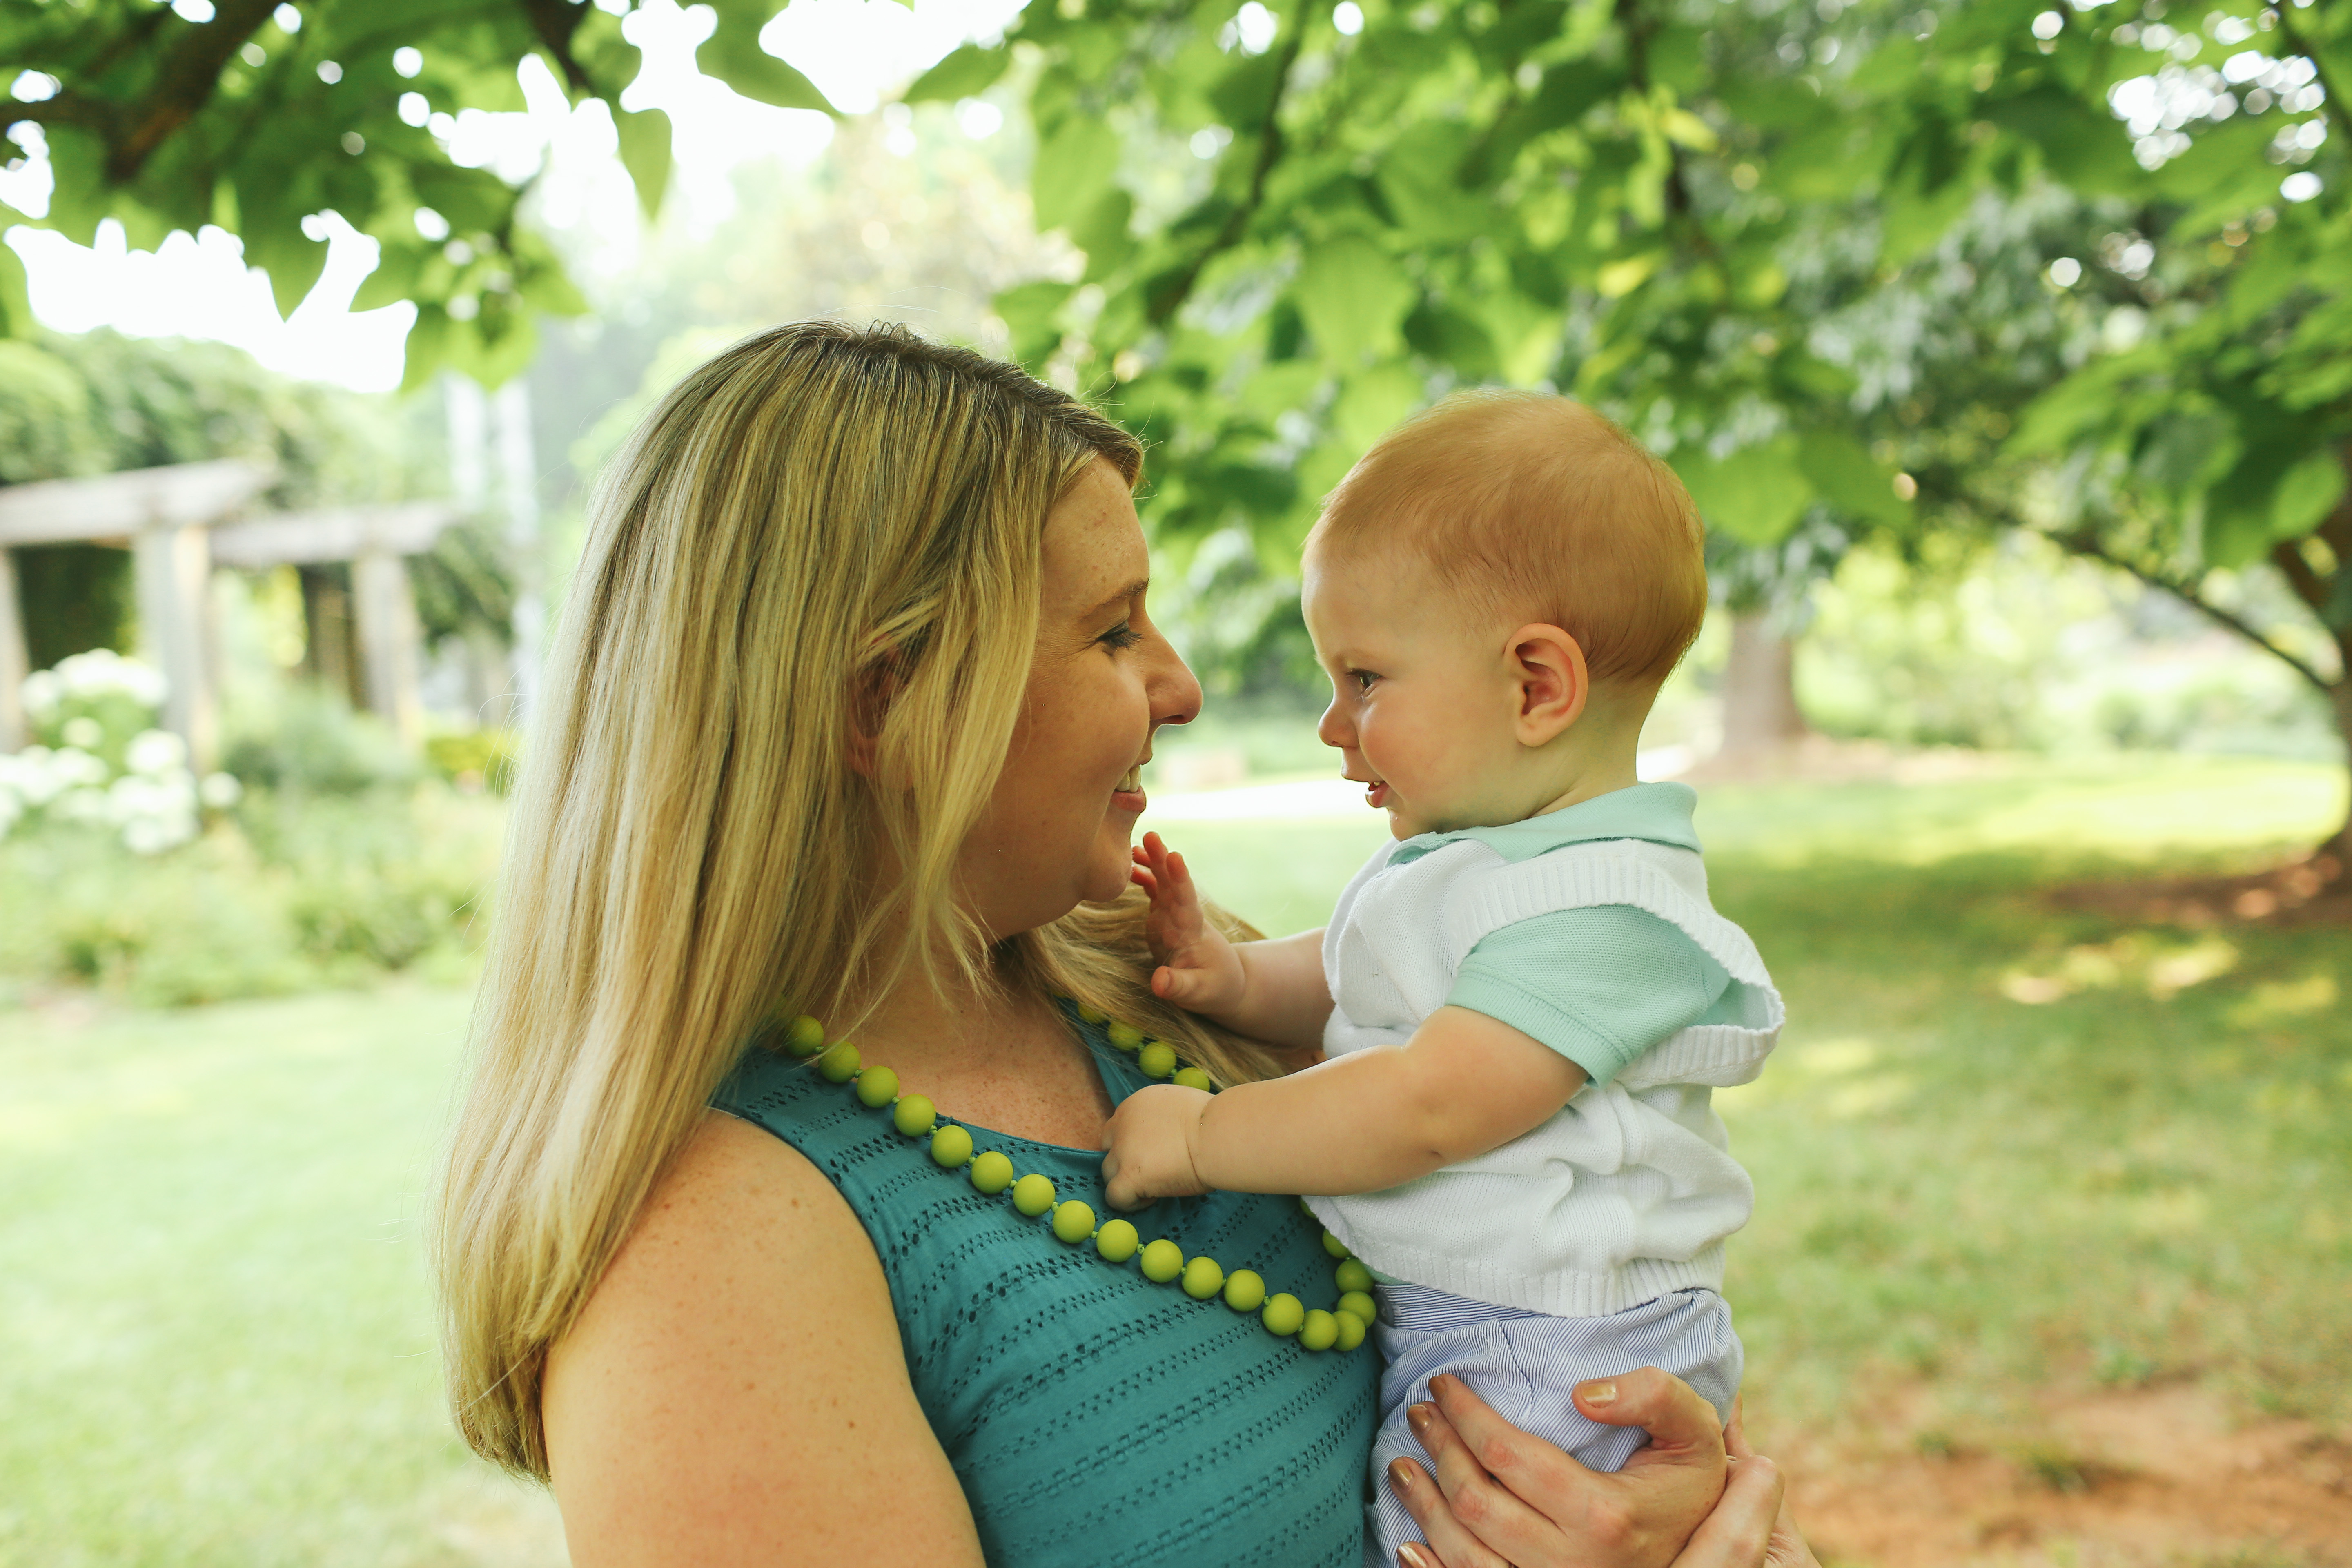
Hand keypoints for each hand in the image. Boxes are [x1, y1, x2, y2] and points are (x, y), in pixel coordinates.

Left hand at [1100, 1083, 1212, 1209]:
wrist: (1218, 1134)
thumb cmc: (1214, 1121)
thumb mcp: (1180, 1106)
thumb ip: (1163, 1119)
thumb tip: (1167, 1134)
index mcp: (1136, 1104)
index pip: (1118, 1127)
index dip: (1134, 1144)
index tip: (1156, 1153)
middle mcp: (1122, 1123)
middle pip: (1109, 1148)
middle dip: (1126, 1161)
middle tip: (1153, 1170)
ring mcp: (1123, 1150)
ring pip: (1108, 1172)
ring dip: (1128, 1181)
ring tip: (1156, 1186)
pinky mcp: (1129, 1175)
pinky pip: (1114, 1197)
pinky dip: (1130, 1203)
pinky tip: (1154, 1198)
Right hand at [1130, 832, 1247, 1014]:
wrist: (1226, 982)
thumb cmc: (1215, 988)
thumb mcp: (1198, 993)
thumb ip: (1179, 986)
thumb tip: (1157, 983)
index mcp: (1192, 931)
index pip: (1186, 901)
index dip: (1181, 878)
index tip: (1174, 856)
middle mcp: (1182, 917)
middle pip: (1173, 884)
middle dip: (1161, 859)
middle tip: (1150, 835)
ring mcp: (1173, 915)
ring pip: (1162, 883)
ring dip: (1151, 863)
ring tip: (1133, 845)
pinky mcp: (1165, 917)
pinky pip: (1154, 891)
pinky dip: (1144, 877)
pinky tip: (1129, 865)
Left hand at [1387, 1367, 1812, 1567]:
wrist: (1706, 1551)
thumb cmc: (1691, 1482)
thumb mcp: (1694, 1432)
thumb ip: (1656, 1397)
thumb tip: (1583, 1393)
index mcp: (1605, 1515)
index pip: (1507, 1454)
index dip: (1465, 1414)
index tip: (1443, 1384)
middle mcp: (1574, 1563)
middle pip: (1477, 1502)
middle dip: (1439, 1451)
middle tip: (1418, 1414)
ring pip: (1463, 1551)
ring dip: (1423, 1505)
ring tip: (1402, 1465)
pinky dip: (1432, 1565)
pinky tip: (1411, 1539)